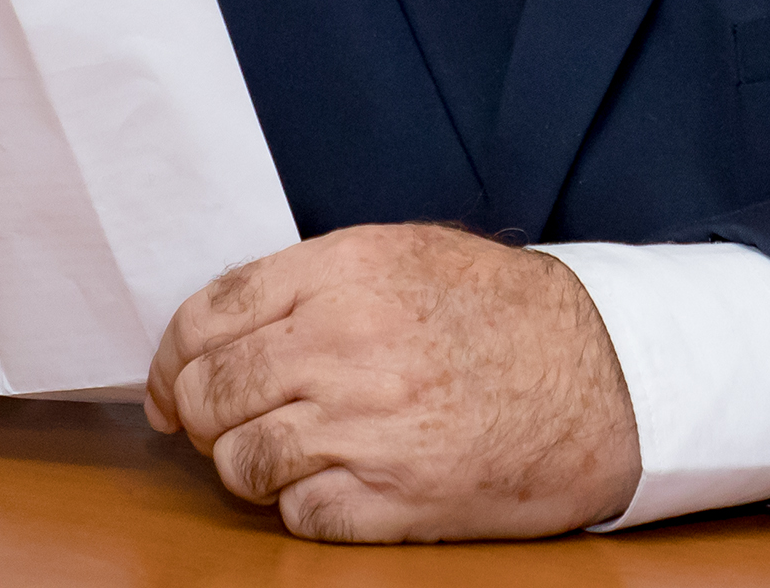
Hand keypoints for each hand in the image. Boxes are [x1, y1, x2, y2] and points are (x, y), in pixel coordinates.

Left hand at [146, 223, 640, 542]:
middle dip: (199, 416)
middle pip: (210, 392)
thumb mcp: (406, 253)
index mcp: (345, 270)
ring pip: (240, 462)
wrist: (599, 376)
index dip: (171, 357)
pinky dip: (302, 506)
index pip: (207, 313)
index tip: (169, 383)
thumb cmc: (501, 313)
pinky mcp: (393, 498)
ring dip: (248, 466)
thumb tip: (218, 330)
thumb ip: (313, 279)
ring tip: (289, 452)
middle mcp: (346, 341)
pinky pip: (297, 515)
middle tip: (222, 424)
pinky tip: (337, 482)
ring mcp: (367, 424)